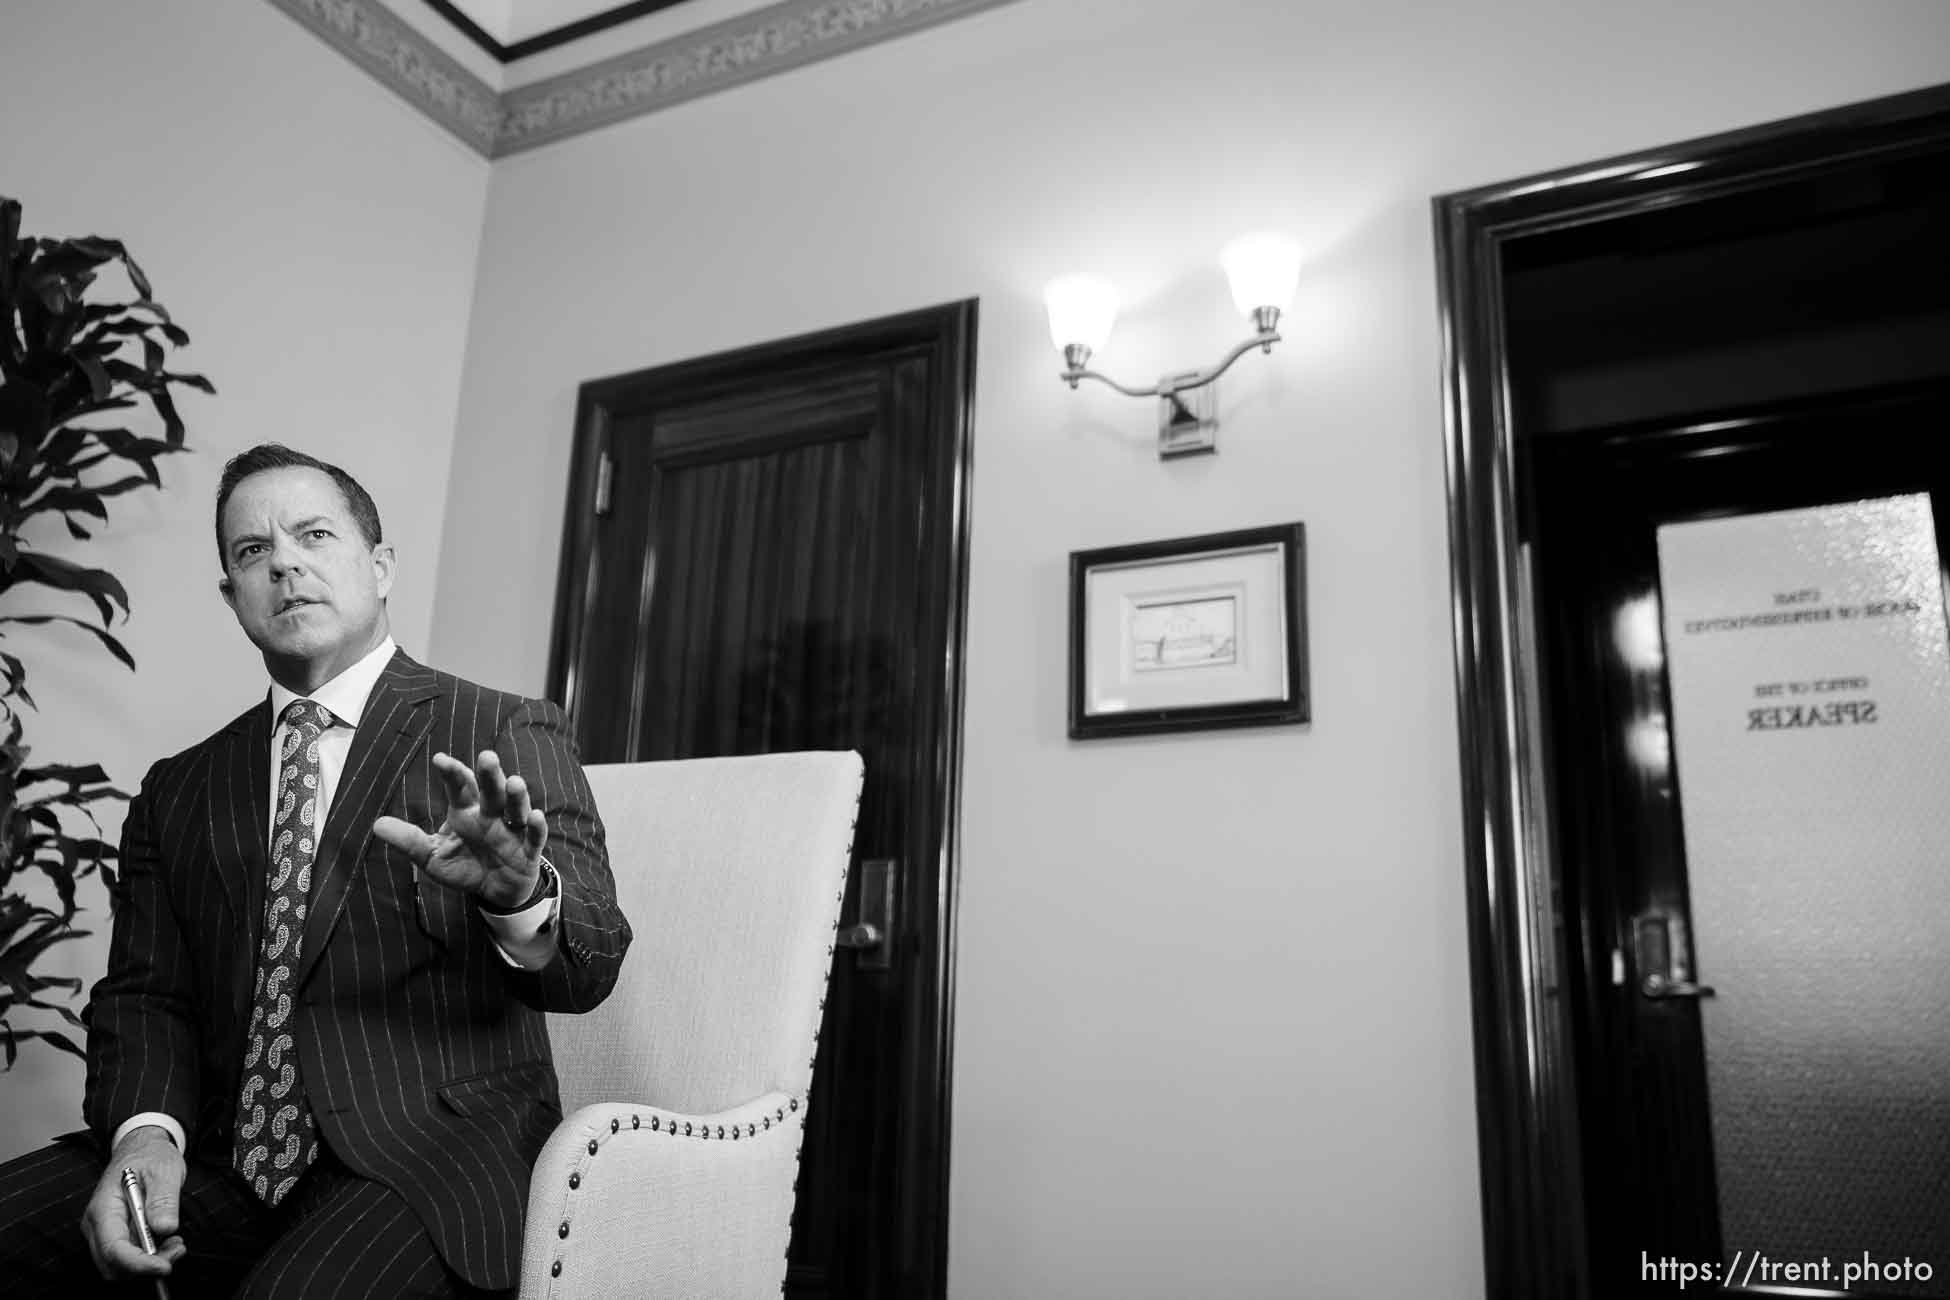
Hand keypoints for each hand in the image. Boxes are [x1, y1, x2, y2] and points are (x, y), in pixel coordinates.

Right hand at [83, 1126, 186, 1279]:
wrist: (142, 1147)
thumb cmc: (150, 1155)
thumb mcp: (163, 1170)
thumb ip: (163, 1199)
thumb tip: (164, 1228)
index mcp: (104, 1208)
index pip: (113, 1249)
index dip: (138, 1264)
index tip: (164, 1266)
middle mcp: (97, 1225)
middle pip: (113, 1265)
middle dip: (145, 1266)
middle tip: (177, 1249)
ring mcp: (105, 1232)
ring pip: (120, 1265)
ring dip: (149, 1263)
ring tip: (176, 1243)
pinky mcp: (116, 1234)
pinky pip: (128, 1256)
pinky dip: (148, 1257)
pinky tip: (167, 1241)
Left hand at [373, 750, 547, 909]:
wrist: (495, 891)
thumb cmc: (464, 865)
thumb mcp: (432, 856)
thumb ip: (409, 840)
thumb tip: (377, 825)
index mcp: (467, 811)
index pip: (460, 787)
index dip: (452, 773)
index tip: (439, 760)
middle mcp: (491, 815)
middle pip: (491, 790)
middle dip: (490, 774)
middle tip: (487, 757)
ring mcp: (512, 830)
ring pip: (516, 808)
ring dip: (516, 795)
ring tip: (514, 783)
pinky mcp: (529, 850)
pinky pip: (535, 836)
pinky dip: (537, 826)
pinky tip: (535, 816)